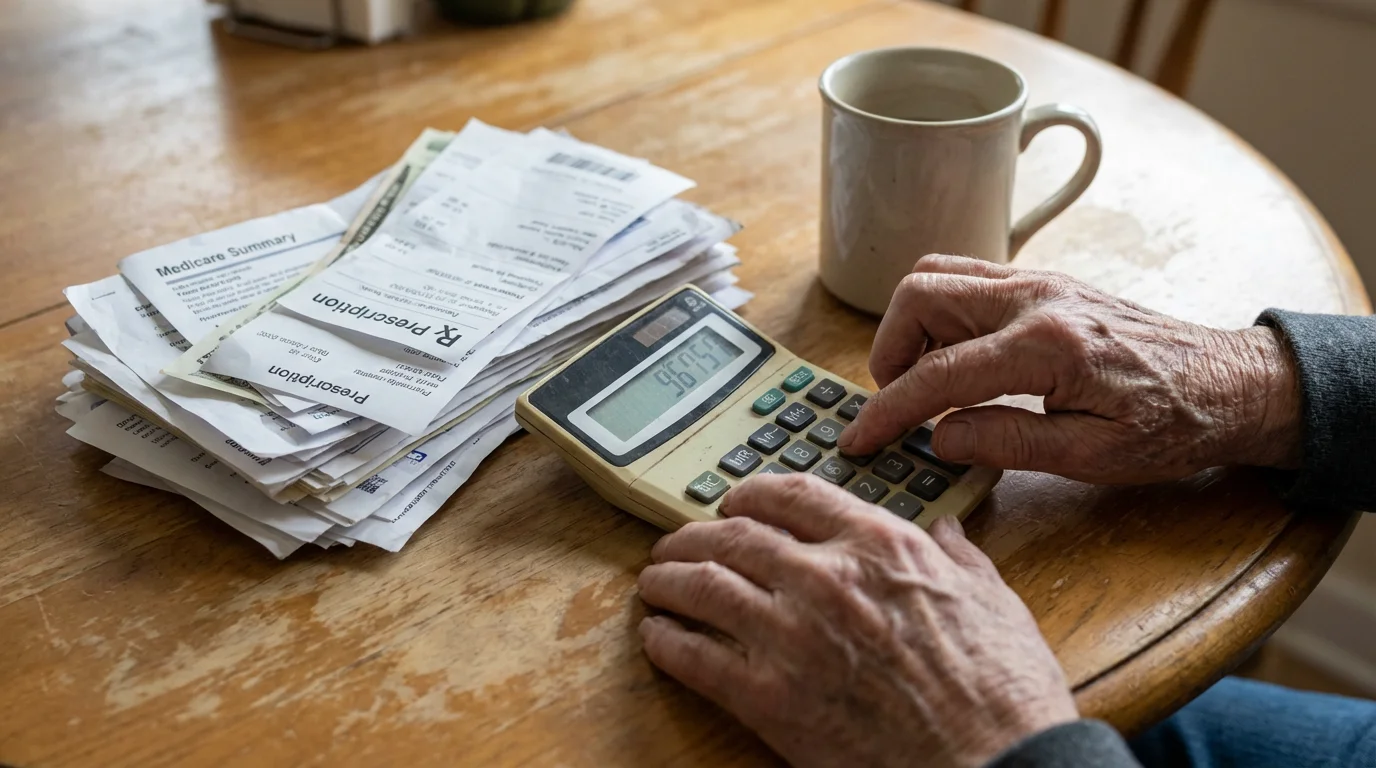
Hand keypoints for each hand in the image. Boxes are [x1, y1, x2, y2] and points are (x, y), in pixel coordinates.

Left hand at [637, 474, 1076, 767]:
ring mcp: (792, 635)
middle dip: (694, 535)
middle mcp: (827, 577)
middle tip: (677, 542)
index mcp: (881, 546)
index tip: (734, 501)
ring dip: (668, 580)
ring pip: (702, 586)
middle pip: (734, 535)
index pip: (793, 495)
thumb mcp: (992, 597)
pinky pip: (694, 658)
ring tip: (655, 583)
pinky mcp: (769, 698)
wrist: (996, 765)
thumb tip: (945, 528)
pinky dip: (666, 643)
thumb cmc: (1001, 691)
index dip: (751, 493)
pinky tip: (659, 638)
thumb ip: (956, 553)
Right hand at [838, 255, 1301, 483]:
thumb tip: (939, 437)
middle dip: (889, 350)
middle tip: (899, 402)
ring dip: (911, 326)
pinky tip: (955, 358)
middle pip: (920, 293)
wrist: (1230, 383)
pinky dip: (939, 314)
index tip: (858, 439)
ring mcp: (1037, 282)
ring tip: (924, 381)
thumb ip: (1007, 443)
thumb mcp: (1092, 455)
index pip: (938, 373)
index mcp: (1047, 345)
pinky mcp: (1042, 283)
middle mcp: (1034, 297)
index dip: (887, 411)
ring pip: (936, 274)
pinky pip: (965, 278)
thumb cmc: (1172, 423)